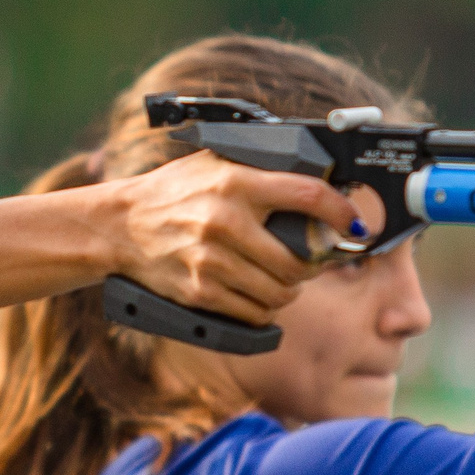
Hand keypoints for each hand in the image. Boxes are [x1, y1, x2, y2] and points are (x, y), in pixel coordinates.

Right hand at [107, 152, 357, 324]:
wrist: (120, 226)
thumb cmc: (173, 191)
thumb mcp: (214, 163)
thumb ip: (259, 169)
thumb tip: (318, 177)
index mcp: (235, 183)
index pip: (307, 195)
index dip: (341, 211)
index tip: (353, 222)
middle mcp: (225, 221)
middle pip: (299, 260)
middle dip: (314, 265)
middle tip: (314, 259)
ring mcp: (212, 261)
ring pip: (280, 292)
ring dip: (290, 289)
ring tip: (283, 277)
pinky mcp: (200, 291)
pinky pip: (254, 311)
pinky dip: (264, 308)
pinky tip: (259, 293)